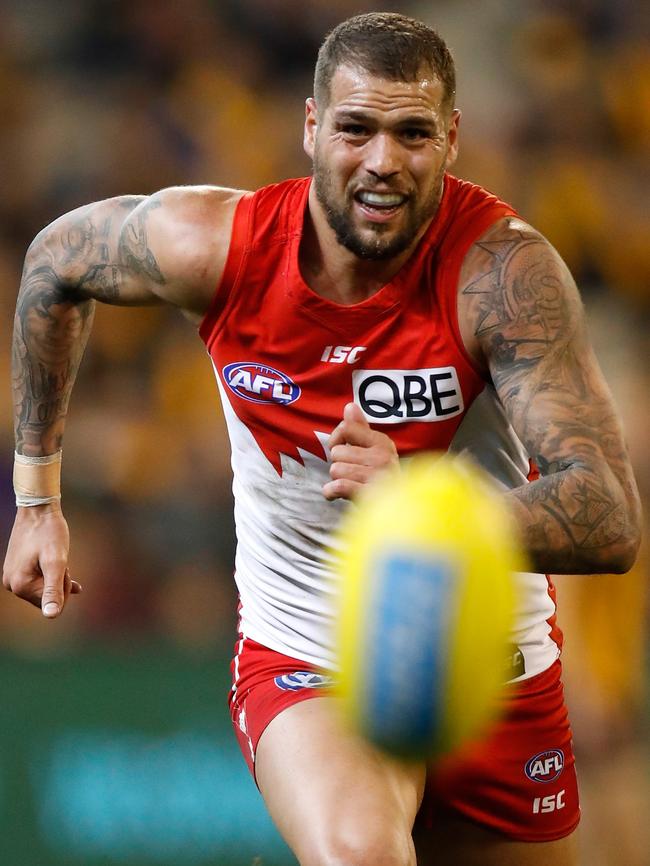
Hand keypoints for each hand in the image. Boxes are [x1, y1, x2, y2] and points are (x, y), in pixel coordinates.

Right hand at [2, 503, 80, 617]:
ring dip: (56, 576)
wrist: (38, 509)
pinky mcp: (17, 568)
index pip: (51, 603)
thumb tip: (51, 616)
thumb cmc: (50, 532)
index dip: (65, 585)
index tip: (63, 564)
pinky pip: (37, 580)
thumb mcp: (57, 562)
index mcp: (20, 586)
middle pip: (46, 597)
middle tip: (60, 559)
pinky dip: (51, 576)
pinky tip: (67, 576)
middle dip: (60, 582)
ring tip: (56, 557)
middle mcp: (12, 584)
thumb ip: (54, 589)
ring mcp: (13, 576)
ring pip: (44, 587)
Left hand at [323, 402, 398, 500]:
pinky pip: (338, 486)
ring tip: (351, 485)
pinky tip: (336, 495)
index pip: (346, 428)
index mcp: (382, 443)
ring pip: (335, 470)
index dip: (336, 438)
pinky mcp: (370, 495)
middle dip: (338, 465)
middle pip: (337, 453)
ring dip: (337, 480)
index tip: (340, 448)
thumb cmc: (379, 480)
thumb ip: (359, 429)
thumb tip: (349, 406)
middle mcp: (382, 457)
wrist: (398, 512)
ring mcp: (377, 476)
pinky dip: (331, 492)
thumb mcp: (373, 451)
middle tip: (352, 474)